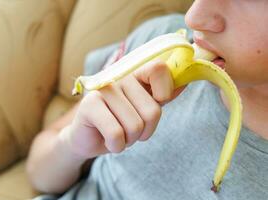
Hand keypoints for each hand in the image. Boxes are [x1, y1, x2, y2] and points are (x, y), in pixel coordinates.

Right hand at [61, 60, 182, 158]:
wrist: (88, 137)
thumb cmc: (119, 122)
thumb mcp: (144, 108)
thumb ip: (163, 95)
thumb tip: (185, 82)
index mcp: (135, 75)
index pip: (159, 69)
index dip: (165, 91)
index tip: (156, 103)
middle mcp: (119, 78)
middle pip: (152, 110)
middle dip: (145, 131)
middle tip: (131, 129)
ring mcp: (103, 90)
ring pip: (135, 125)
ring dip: (130, 140)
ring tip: (119, 134)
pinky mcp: (89, 105)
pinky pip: (116, 134)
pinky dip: (116, 146)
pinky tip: (109, 141)